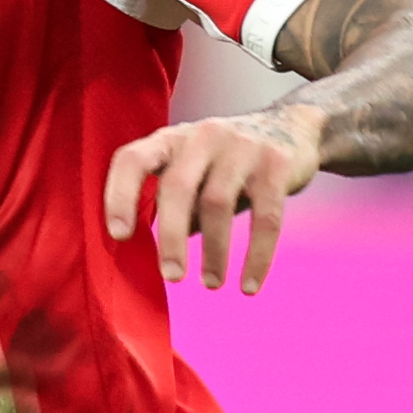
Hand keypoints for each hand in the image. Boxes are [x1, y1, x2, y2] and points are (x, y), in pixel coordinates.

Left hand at [105, 95, 325, 291]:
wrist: (292, 128)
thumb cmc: (227, 163)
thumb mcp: (194, 172)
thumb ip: (173, 203)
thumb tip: (155, 255)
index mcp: (171, 140)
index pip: (133, 160)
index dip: (120, 196)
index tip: (119, 236)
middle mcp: (202, 136)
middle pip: (177, 187)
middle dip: (172, 237)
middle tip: (172, 276)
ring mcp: (240, 146)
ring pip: (218, 203)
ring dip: (214, 252)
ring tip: (211, 283)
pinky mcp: (276, 164)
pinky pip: (265, 217)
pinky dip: (257, 256)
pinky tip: (250, 285)